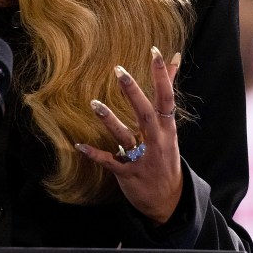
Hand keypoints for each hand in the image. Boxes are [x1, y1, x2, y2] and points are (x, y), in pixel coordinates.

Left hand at [76, 47, 182, 224]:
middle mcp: (157, 142)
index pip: (167, 98)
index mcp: (167, 129)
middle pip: (146, 113)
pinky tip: (79, 145)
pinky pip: (110, 162)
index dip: (162, 75)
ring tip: (94, 103)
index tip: (156, 52)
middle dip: (133, 92)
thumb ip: (166, 94)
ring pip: (126, 137)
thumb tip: (173, 58)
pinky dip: (95, 154)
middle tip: (119, 71)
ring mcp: (142, 159)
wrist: (168, 200)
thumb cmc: (166, 156)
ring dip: (110, 120)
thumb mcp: (169, 127)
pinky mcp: (128, 174)